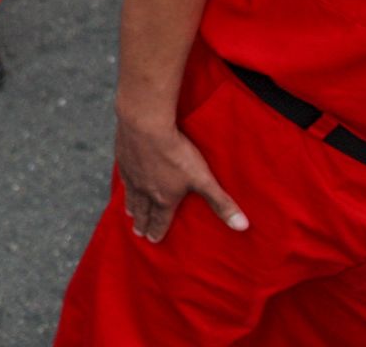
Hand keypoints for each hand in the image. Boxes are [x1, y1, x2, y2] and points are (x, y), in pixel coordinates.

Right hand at [115, 112, 247, 244]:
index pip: (161, 220)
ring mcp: (132, 174)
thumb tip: (242, 226)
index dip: (158, 231)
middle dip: (142, 223)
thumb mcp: (203, 179)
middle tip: (138, 233)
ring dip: (131, 206)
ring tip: (129, 213)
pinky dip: (124, 185)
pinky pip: (123, 177)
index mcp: (164, 197)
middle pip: (143, 210)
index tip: (153, 241)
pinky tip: (124, 183)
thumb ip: (221, 202)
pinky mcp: (123, 158)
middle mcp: (145, 190)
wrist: (145, 125)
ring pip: (131, 195)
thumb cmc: (176, 153)